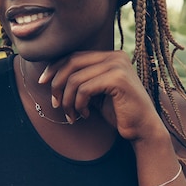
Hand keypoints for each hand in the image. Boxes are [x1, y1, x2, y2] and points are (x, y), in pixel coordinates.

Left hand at [39, 51, 164, 142]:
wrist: (142, 129)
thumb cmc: (118, 112)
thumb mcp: (95, 92)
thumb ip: (80, 80)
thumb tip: (50, 75)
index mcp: (110, 56)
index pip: (74, 56)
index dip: (55, 68)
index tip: (43, 82)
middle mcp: (115, 56)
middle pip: (72, 63)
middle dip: (57, 84)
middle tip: (55, 104)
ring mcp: (118, 65)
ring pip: (75, 78)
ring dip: (68, 100)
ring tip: (71, 114)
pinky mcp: (118, 79)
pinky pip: (85, 89)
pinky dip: (79, 104)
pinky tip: (86, 114)